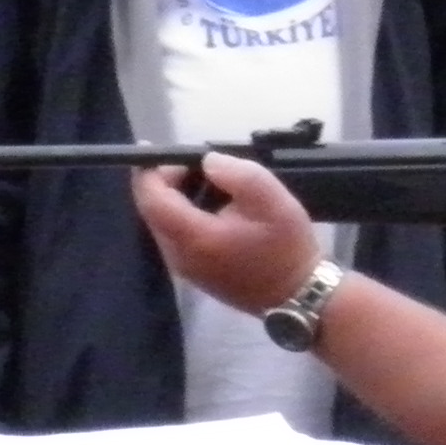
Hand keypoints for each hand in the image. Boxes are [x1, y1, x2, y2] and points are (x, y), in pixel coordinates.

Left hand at [132, 153, 317, 313]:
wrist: (298, 296)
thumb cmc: (286, 248)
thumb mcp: (271, 199)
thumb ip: (237, 173)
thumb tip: (208, 162)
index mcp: (193, 236)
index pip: (150, 198)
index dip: (147, 170)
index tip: (157, 148)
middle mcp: (178, 255)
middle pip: (153, 210)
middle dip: (166, 181)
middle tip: (198, 164)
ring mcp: (184, 268)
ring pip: (164, 223)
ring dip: (178, 197)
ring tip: (211, 182)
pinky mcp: (193, 273)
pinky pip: (177, 236)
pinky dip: (187, 215)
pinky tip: (215, 207)